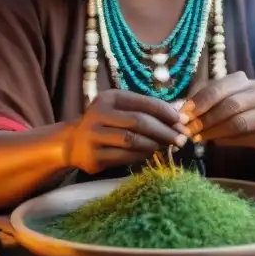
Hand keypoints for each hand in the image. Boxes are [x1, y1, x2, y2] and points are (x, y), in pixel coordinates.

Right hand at [66, 90, 188, 174]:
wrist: (73, 143)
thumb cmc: (106, 123)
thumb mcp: (121, 109)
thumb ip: (146, 111)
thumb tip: (180, 118)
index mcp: (109, 98)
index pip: (143, 103)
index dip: (165, 112)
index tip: (181, 121)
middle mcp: (98, 114)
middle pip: (139, 122)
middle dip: (164, 131)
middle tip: (182, 139)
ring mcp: (93, 136)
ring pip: (132, 140)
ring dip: (154, 144)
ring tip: (167, 146)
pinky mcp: (93, 157)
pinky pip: (124, 157)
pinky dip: (142, 156)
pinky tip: (151, 154)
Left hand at [182, 72, 254, 150]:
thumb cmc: (234, 112)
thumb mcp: (216, 103)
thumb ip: (200, 106)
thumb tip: (177, 111)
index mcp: (239, 79)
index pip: (216, 88)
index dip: (198, 103)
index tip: (182, 116)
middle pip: (229, 105)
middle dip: (206, 119)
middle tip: (189, 131)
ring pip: (237, 122)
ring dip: (214, 132)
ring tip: (199, 138)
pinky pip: (245, 135)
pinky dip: (227, 139)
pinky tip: (215, 142)